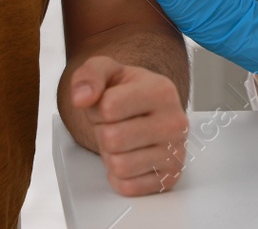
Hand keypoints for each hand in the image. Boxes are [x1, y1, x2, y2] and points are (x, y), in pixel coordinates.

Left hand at [69, 55, 187, 195]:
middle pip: (112, 139)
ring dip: (110, 155)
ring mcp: (176, 152)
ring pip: (119, 166)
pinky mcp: (170, 177)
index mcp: (161, 90)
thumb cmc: (125, 90)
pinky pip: (128, 187)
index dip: (97, 108)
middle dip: (103, 132)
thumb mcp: (105, 71)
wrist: (147, 109)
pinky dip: (120, 176)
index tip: (107, 104)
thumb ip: (88, 76)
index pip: (109, 107)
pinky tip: (130, 157)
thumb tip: (81, 98)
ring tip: (122, 140)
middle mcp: (175, 121)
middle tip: (114, 124)